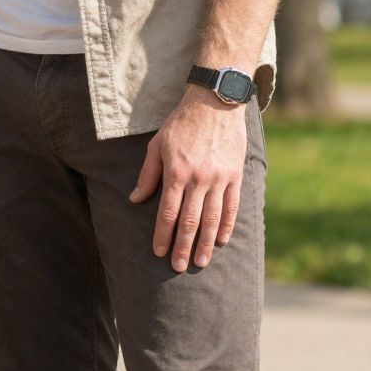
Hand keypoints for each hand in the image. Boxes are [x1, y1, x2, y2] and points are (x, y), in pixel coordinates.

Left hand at [128, 87, 248, 272]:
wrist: (214, 103)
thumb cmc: (180, 124)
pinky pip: (232, 206)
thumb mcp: (156, 145)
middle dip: (183, 247)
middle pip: (190, 221)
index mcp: (175, 172)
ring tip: (201, 263)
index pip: (167, 212)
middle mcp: (198, 179)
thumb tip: (134, 199)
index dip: (162, 235)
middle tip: (178, 267)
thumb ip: (147, 175)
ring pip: (212, 219)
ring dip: (206, 243)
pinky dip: (227, 225)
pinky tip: (222, 240)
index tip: (158, 252)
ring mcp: (219, 178)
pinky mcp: (235, 175)